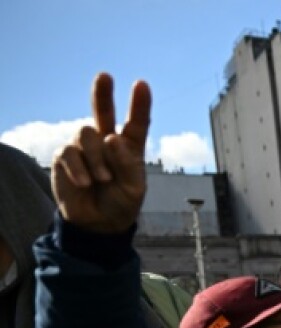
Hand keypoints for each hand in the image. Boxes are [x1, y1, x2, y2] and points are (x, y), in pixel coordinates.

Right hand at [52, 73, 149, 233]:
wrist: (98, 224)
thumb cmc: (120, 203)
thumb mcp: (134, 189)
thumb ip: (128, 165)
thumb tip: (113, 138)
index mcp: (129, 148)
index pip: (136, 123)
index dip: (139, 105)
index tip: (141, 84)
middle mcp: (106, 142)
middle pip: (103, 113)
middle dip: (103, 94)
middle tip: (105, 76)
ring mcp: (84, 148)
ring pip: (87, 134)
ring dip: (96, 157)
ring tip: (102, 179)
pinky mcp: (64, 157)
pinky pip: (69, 152)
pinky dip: (79, 168)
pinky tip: (85, 183)